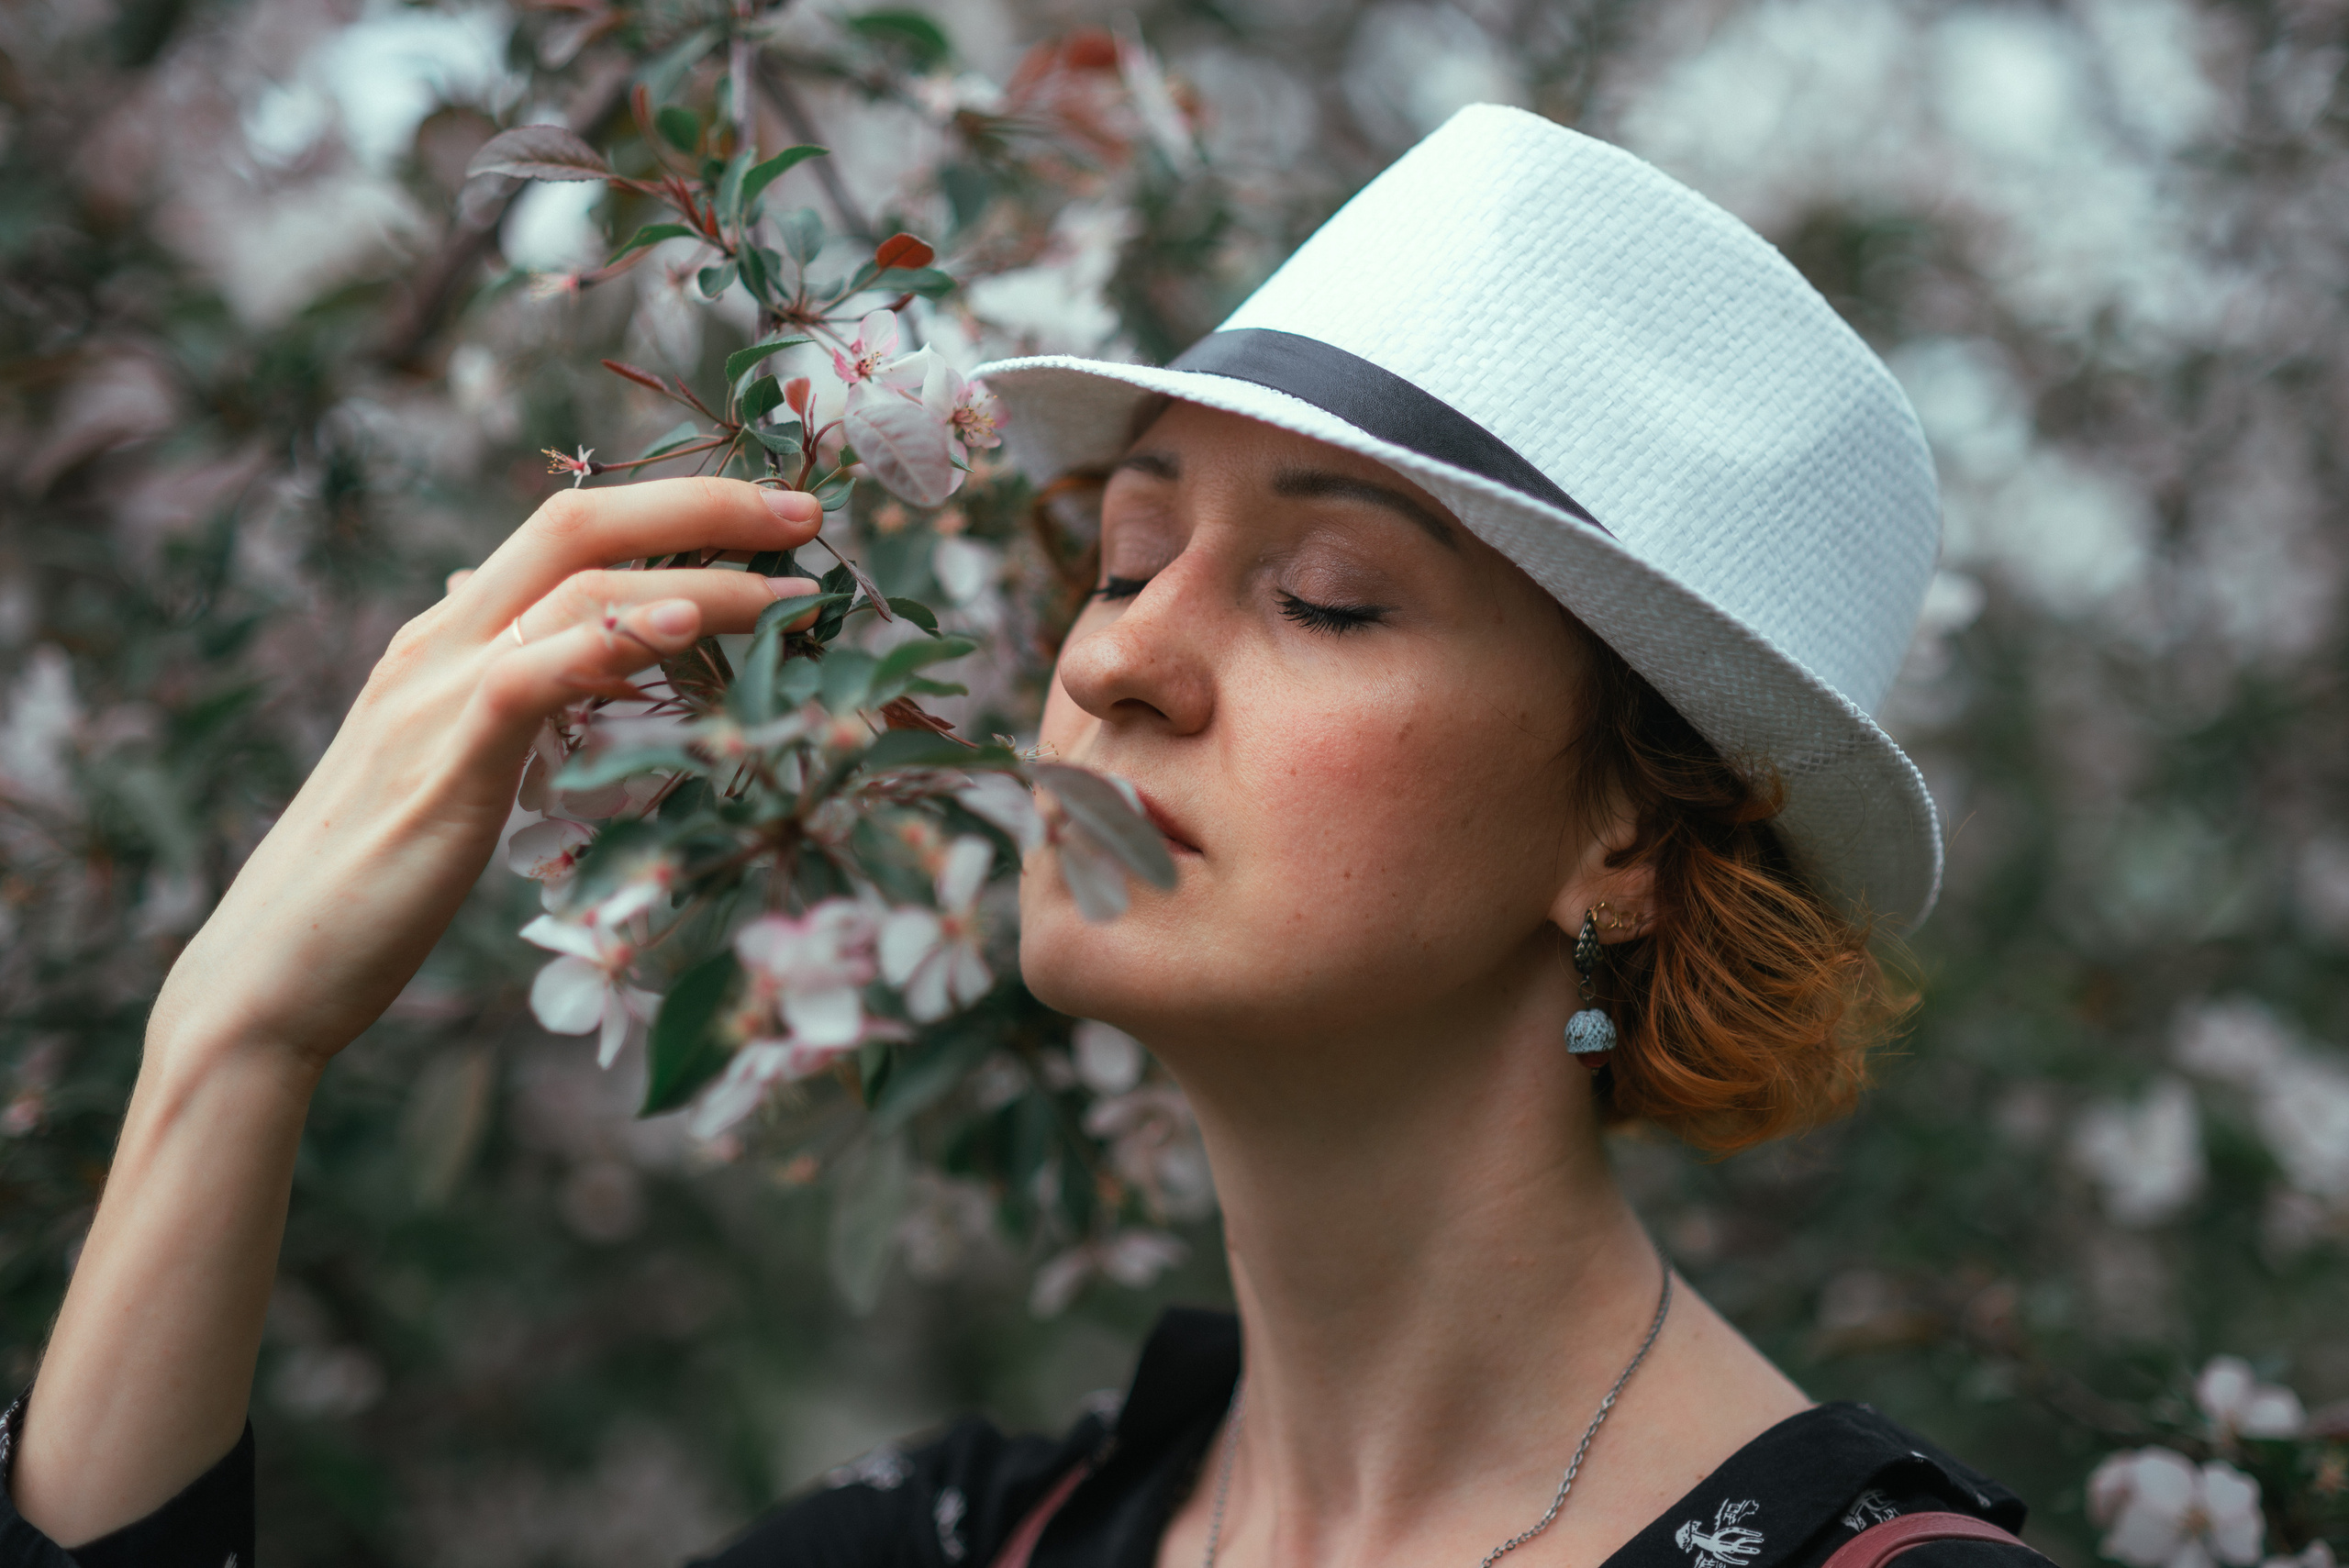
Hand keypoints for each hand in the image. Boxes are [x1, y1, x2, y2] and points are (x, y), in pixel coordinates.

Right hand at [149, 477, 823, 1072]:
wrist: (274, 970)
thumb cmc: (376, 876)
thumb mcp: (451, 763)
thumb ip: (500, 697)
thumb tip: (547, 647)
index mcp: (447, 635)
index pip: (568, 528)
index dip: (674, 507)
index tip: (773, 518)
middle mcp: (439, 642)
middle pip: (576, 521)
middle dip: (702, 505)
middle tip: (808, 516)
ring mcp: (435, 695)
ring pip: (575, 586)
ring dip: (699, 578)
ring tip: (791, 596)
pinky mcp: (445, 762)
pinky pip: (533, 675)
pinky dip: (614, 641)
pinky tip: (688, 626)